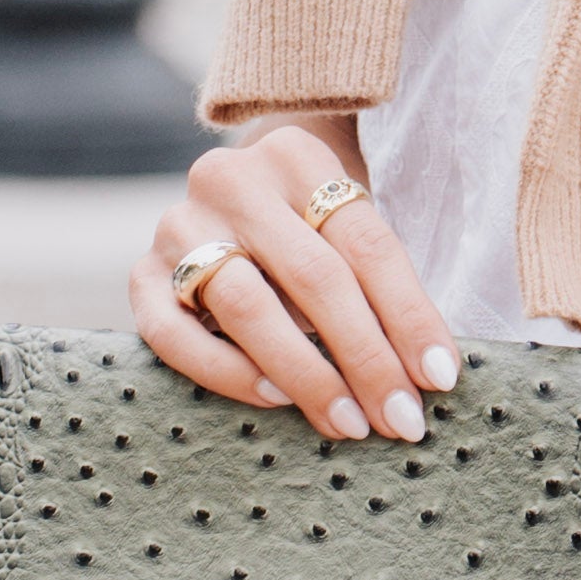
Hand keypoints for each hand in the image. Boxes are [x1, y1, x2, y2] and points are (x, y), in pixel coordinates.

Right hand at [131, 117, 462, 439]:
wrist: (227, 195)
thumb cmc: (308, 223)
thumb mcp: (346, 225)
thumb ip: (377, 280)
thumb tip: (426, 373)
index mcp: (298, 156)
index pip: (367, 243)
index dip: (410, 315)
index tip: (440, 377)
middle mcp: (232, 181)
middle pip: (313, 276)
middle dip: (366, 358)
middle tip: (401, 419)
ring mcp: (178, 226)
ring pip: (247, 307)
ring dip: (307, 374)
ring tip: (348, 422)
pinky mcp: (140, 276)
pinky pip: (175, 336)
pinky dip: (228, 372)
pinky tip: (275, 399)